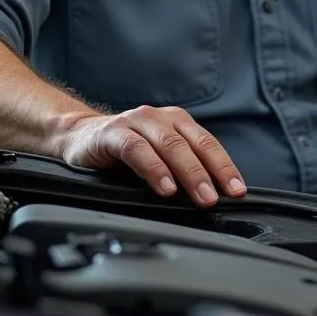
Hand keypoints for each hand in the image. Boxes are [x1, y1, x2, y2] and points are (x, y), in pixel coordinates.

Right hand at [57, 105, 246, 207]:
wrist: (78, 137)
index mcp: (178, 122)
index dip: (225, 167)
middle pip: (194, 144)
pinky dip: (154, 168)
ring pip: (170, 145)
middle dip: (212, 172)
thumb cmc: (123, 152)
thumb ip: (179, 169)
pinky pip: (137, 150)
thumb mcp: (157, 157)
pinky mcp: (113, 132)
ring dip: (188, 172)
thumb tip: (209, 196)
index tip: (237, 190)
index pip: (208, 144)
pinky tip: (164, 187)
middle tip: (220, 197)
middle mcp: (162, 118)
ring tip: (200, 195)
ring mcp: (138, 122)